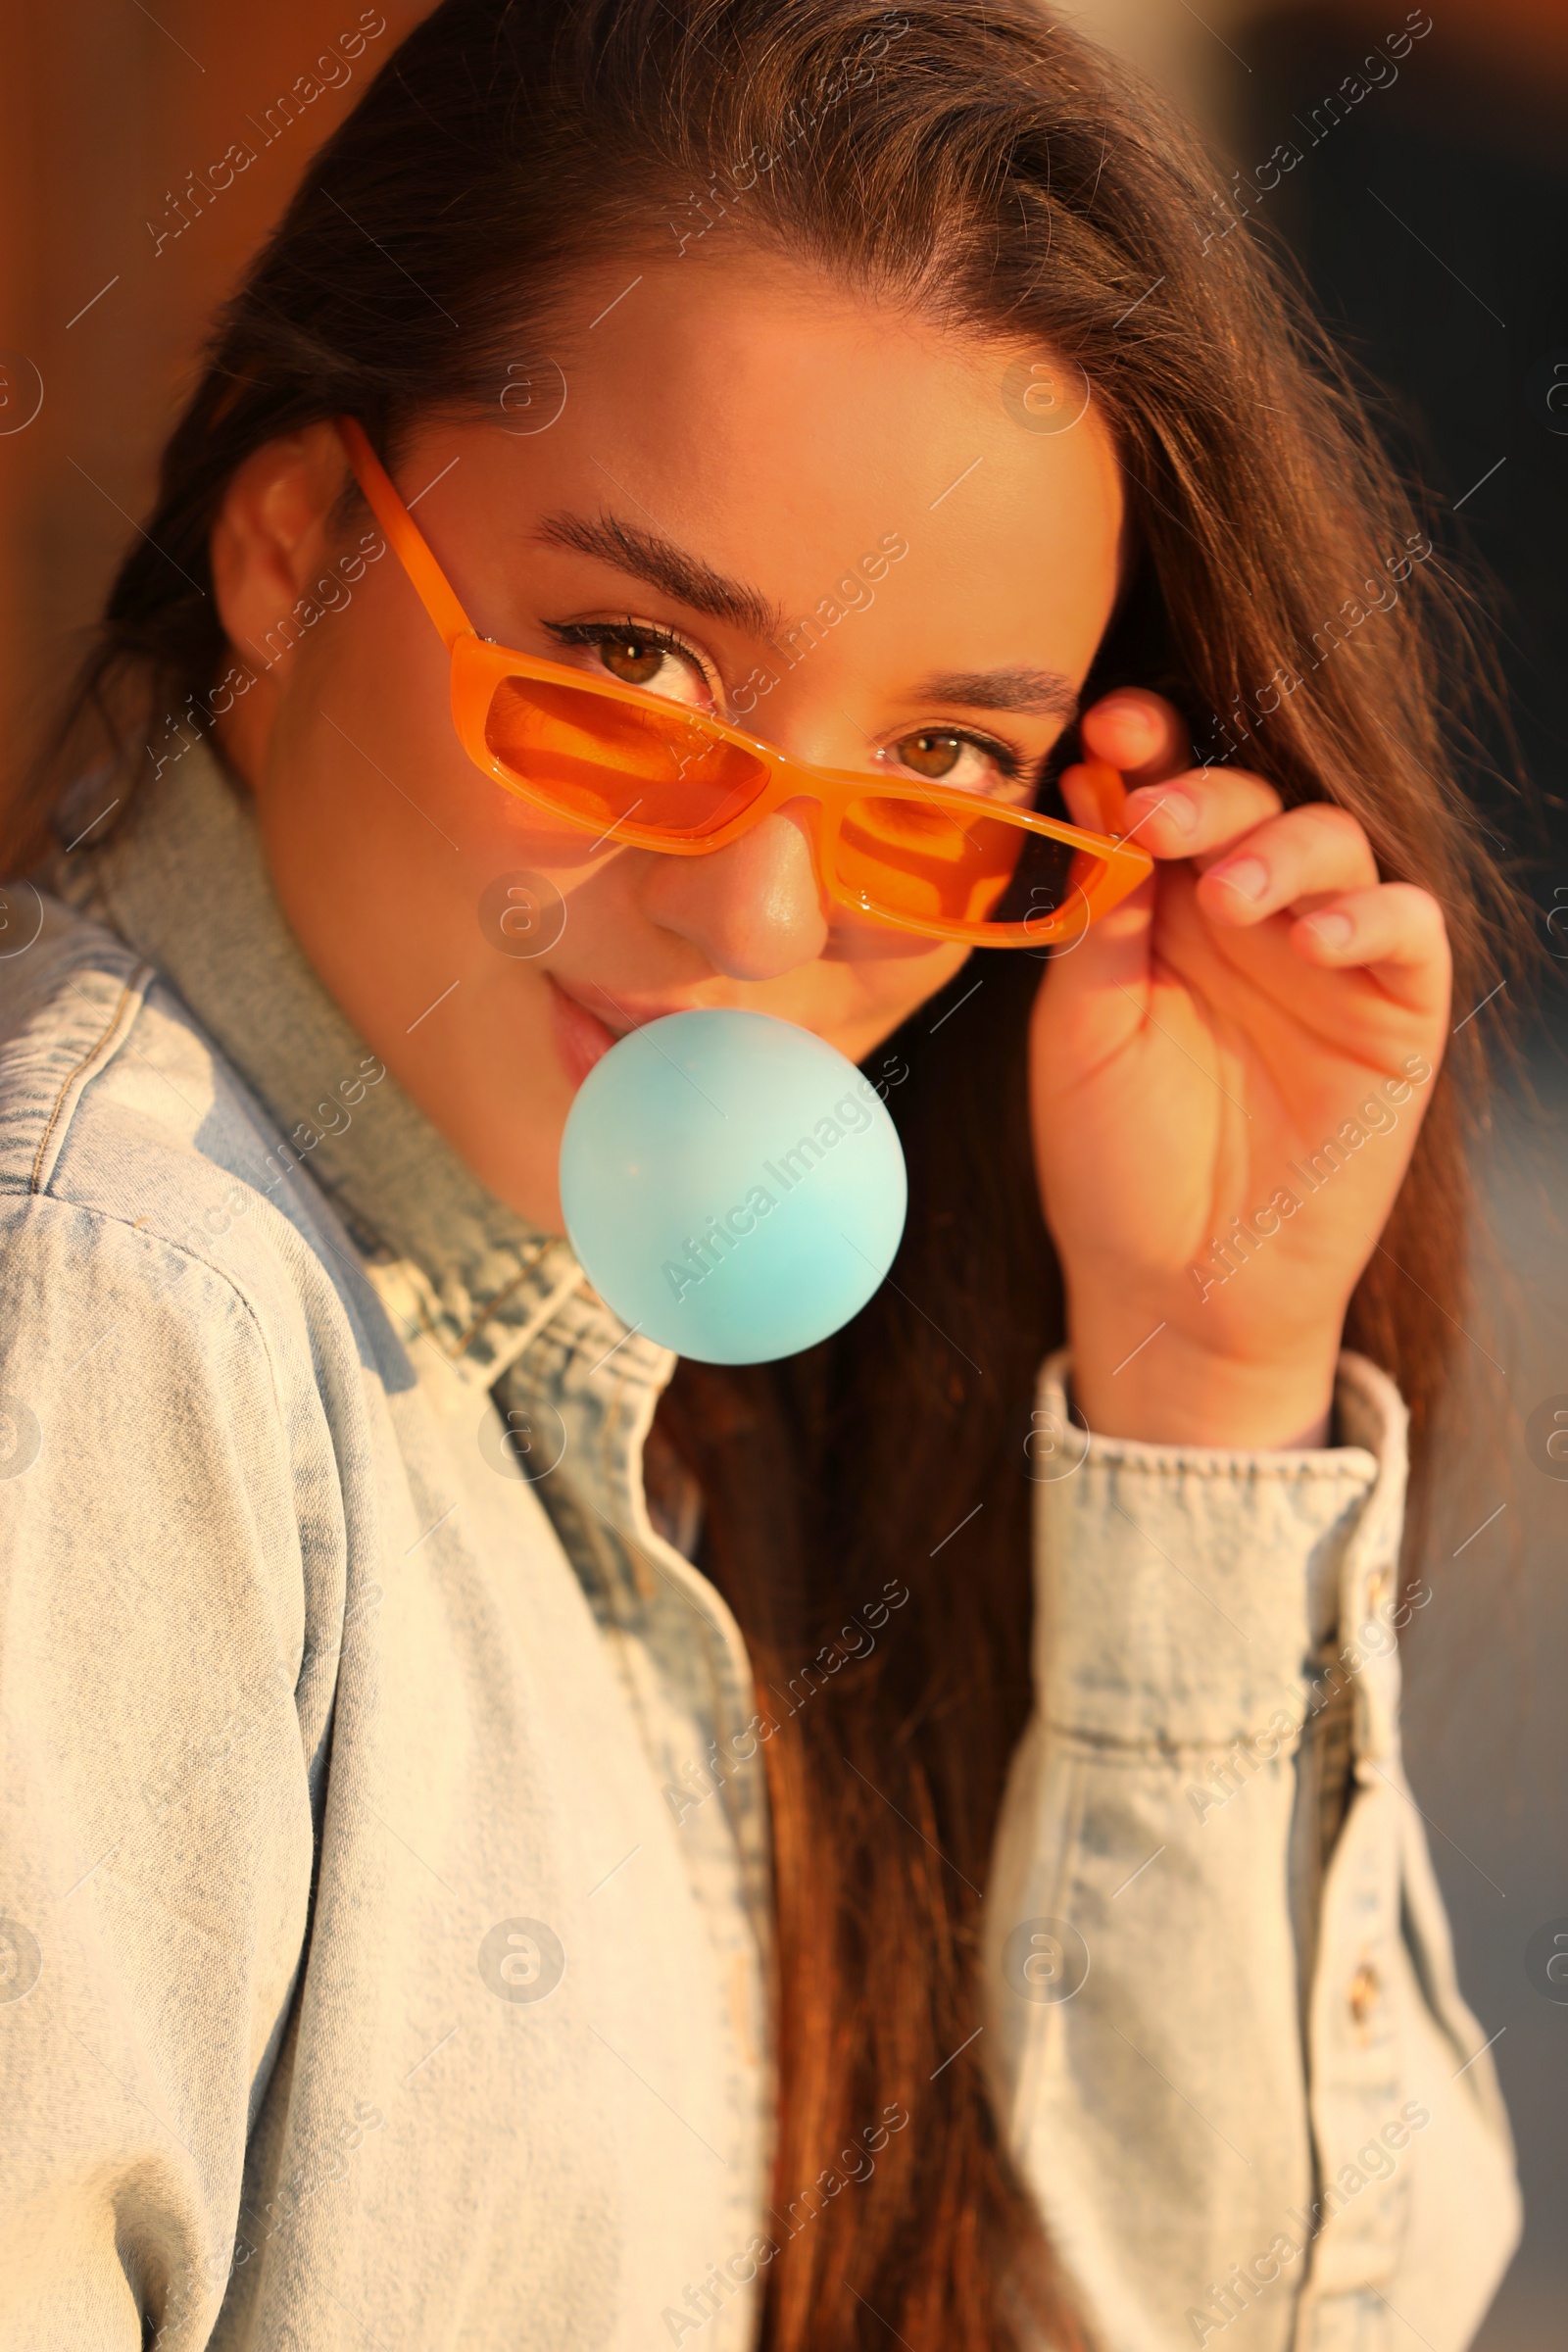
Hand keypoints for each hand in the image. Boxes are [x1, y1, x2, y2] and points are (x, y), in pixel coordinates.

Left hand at [1030, 689, 1450, 1448]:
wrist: (1176, 1287)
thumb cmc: (1114, 1159)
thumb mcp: (1079, 1029)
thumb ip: (1098, 918)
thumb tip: (1101, 796)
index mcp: (1158, 904)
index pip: (1166, 794)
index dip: (1149, 748)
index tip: (1111, 729)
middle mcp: (1246, 913)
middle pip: (1250, 800)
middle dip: (1205, 791)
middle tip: (1156, 814)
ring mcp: (1324, 957)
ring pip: (1335, 842)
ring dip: (1283, 847)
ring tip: (1230, 893)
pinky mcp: (1393, 1011)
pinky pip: (1407, 929)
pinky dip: (1368, 915)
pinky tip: (1312, 936)